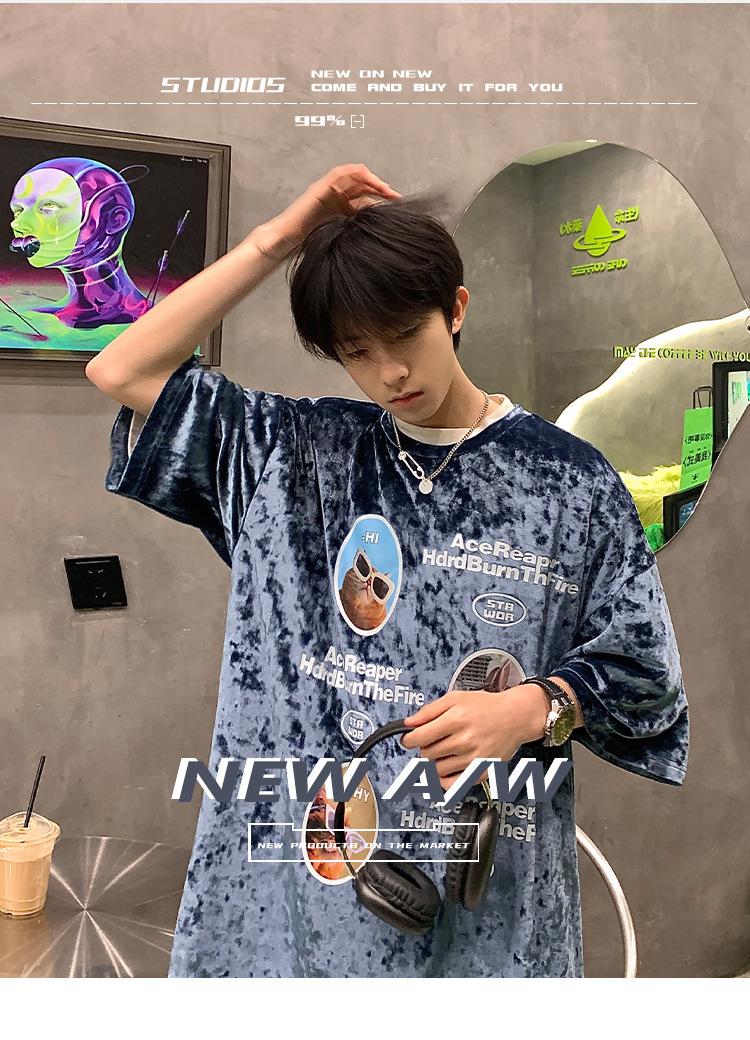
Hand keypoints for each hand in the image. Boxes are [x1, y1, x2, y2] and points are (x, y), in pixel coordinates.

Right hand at [256, 163, 400, 260]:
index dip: (382, 200)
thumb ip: (355, 232)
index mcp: (342, 208)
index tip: (397, 205)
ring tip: (383, 187)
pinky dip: (353, 173)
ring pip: (353, 176)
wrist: (287, 241)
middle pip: (362, 186)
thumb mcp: (340, 236)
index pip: (366, 198)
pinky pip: (338, 174)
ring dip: (370, 179)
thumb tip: (377, 235)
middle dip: (380, 188)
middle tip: (394, 196)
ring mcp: (328, 190)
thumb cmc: (310, 243)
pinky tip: (366, 177)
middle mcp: (337, 197)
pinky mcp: (320, 188)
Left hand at [400, 685, 548, 791]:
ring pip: (437, 770)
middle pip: (426, 754)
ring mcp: (473, 759)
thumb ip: (430, 710)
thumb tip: (409, 722)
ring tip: (445, 750)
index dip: (409, 739)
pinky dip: (444, 780)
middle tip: (432, 741)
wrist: (516, 717)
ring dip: (435, 762)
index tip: (409, 739)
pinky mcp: (481, 772)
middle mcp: (464, 741)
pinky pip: (453, 785)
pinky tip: (447, 769)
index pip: (419, 737)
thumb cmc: (487, 706)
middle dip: (424, 747)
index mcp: (456, 720)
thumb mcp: (456, 698)